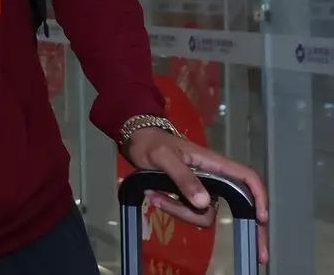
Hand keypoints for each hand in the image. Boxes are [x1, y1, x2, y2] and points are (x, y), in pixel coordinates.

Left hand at [125, 127, 268, 263]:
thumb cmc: (152, 143)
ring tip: (154, 196)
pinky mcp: (189, 197)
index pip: (247, 177)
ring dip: (180, 212)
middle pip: (237, 205)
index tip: (260, 219)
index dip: (259, 197)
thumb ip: (183, 177)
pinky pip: (189, 213)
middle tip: (259, 255)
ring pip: (205, 214)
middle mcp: (214, 178)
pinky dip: (172, 209)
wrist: (137, 142)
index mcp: (214, 163)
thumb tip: (204, 203)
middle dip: (246, 227)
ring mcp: (203, 189)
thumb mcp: (164, 157)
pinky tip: (153, 197)